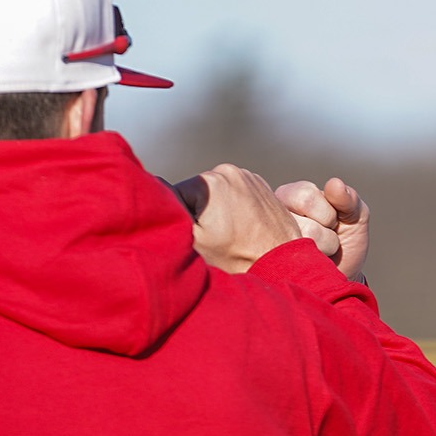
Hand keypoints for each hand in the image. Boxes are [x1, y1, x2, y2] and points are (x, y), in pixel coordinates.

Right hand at [180, 164, 301, 272]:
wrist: (283, 264)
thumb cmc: (235, 258)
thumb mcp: (193, 240)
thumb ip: (170, 213)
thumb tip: (152, 189)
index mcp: (210, 180)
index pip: (173, 195)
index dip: (180, 219)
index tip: (197, 237)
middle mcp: (230, 171)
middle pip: (195, 194)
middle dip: (198, 214)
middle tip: (215, 238)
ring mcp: (249, 176)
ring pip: (214, 195)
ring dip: (216, 212)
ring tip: (231, 235)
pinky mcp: (262, 186)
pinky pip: (235, 196)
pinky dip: (234, 210)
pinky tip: (243, 229)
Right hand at [276, 177, 370, 278]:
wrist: (341, 277)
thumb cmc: (347, 241)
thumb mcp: (356, 216)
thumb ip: (349, 199)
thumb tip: (334, 183)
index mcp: (291, 195)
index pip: (306, 197)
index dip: (328, 215)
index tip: (333, 222)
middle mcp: (271, 215)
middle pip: (302, 223)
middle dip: (325, 236)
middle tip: (324, 239)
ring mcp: (266, 240)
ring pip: (296, 246)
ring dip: (317, 254)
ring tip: (315, 254)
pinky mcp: (267, 264)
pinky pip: (289, 265)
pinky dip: (308, 268)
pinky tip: (306, 266)